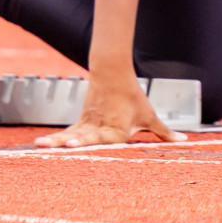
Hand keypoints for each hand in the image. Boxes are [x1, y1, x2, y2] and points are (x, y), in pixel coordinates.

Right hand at [35, 73, 185, 147]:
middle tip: (50, 149)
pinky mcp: (81, 121)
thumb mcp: (149, 116)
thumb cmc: (132, 96)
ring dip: (54, 141)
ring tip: (39, 145)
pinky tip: (44, 144)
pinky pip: (67, 132)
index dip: (85, 143)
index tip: (72, 145)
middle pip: (79, 137)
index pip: (100, 140)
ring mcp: (87, 124)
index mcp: (115, 130)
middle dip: (64, 144)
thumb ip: (164, 132)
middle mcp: (98, 128)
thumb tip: (183, 140)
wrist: (112, 73)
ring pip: (69, 134)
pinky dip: (57, 139)